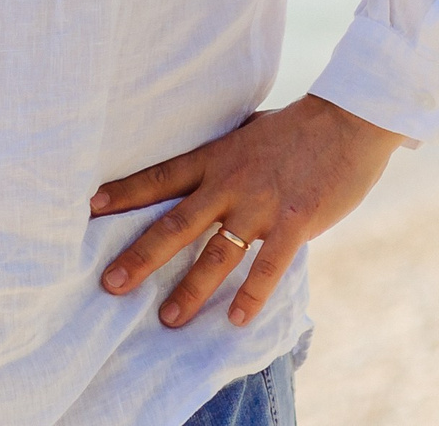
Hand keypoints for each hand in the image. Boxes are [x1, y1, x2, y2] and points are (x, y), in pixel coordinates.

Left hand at [89, 95, 401, 328]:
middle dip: (139, 256)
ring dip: (190, 289)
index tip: (90, 209)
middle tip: (109, 285)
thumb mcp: (248, 134)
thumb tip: (205, 168)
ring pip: (215, 253)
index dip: (124, 194)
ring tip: (167, 319)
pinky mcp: (294, 222)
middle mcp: (229, 183)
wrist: (348, 120)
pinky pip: (267, 265)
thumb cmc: (299, 128)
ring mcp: (260, 205)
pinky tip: (235, 318)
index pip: (159, 177)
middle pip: (175, 224)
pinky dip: (251, 293)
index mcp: (215, 159)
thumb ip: (224, 156)